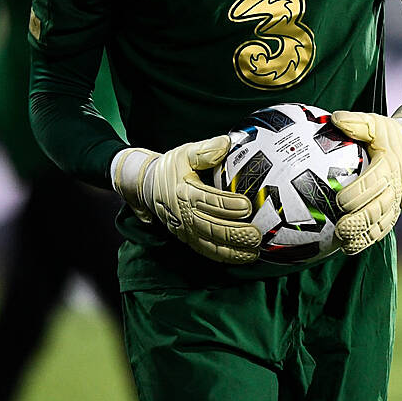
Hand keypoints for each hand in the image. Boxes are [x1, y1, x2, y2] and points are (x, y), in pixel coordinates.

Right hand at [110, 136, 260, 264]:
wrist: (145, 185)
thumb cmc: (171, 167)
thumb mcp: (185, 152)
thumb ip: (205, 150)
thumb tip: (226, 143)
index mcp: (183, 191)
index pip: (207, 201)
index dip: (227, 205)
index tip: (246, 206)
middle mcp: (182, 213)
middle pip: (210, 226)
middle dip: (234, 233)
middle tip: (256, 234)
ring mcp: (183, 228)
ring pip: (208, 243)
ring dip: (232, 250)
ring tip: (254, 251)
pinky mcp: (186, 237)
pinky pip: (205, 250)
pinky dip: (223, 256)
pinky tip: (242, 257)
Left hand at [330, 98, 401, 254]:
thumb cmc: (389, 134)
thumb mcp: (376, 122)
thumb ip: (356, 122)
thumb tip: (334, 118)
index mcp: (390, 164)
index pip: (375, 181)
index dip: (359, 193)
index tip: (339, 200)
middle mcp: (397, 185)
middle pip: (380, 207)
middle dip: (360, 220)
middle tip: (340, 229)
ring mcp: (398, 200)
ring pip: (382, 222)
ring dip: (364, 235)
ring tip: (344, 244)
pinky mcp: (396, 209)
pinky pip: (384, 228)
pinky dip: (369, 239)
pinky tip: (350, 248)